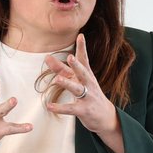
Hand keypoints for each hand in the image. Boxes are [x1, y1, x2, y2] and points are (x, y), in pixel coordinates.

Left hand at [43, 34, 122, 152]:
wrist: (106, 116)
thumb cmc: (89, 94)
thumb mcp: (77, 80)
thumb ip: (61, 69)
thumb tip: (47, 57)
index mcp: (87, 75)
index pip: (84, 59)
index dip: (82, 48)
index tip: (81, 36)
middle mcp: (89, 84)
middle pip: (83, 72)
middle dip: (77, 65)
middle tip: (70, 56)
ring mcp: (87, 97)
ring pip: (77, 89)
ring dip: (68, 84)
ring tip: (57, 80)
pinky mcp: (84, 110)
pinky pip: (71, 109)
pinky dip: (60, 108)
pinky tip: (50, 106)